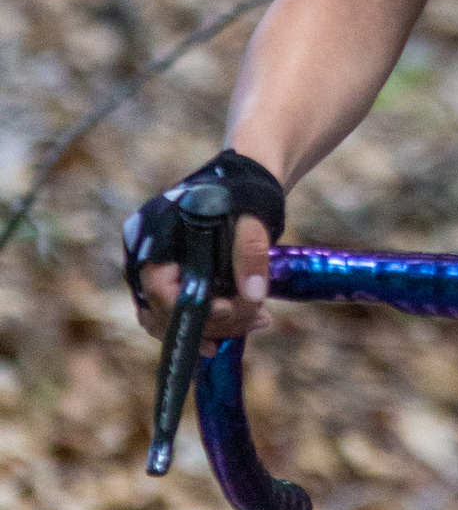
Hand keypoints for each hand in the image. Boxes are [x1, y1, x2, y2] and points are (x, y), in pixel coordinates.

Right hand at [124, 150, 285, 352]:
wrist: (245, 182)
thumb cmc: (244, 194)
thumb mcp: (251, 219)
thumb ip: (250, 252)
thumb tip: (252, 294)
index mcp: (155, 236)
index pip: (158, 290)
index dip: (191, 308)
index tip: (228, 308)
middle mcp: (147, 257)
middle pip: (166, 313)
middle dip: (214, 323)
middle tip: (258, 318)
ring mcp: (159, 272)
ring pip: (175, 319)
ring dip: (218, 327)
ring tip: (260, 319)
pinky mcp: (175, 281)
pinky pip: (184, 314)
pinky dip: (215, 322)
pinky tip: (248, 320)